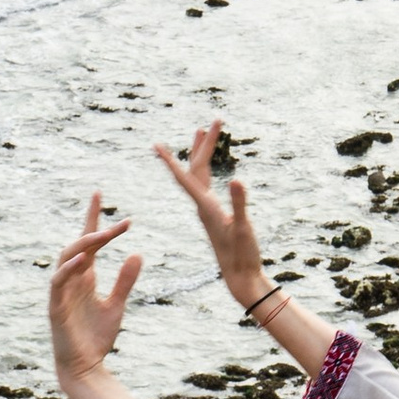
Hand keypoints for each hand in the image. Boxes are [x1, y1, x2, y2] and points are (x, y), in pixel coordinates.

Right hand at [49, 194, 142, 381]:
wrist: (85, 368)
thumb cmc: (97, 338)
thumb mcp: (117, 305)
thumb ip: (125, 280)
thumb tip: (138, 253)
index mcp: (84, 278)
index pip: (87, 242)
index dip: (92, 218)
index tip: (99, 194)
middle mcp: (71, 281)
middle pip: (78, 246)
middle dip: (95, 230)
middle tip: (121, 224)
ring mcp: (62, 293)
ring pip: (66, 260)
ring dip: (84, 246)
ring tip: (104, 235)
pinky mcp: (56, 308)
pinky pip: (58, 283)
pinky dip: (69, 270)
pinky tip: (84, 260)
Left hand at [153, 118, 267, 306]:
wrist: (240, 277)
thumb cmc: (242, 255)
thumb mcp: (243, 228)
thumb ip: (239, 204)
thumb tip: (237, 178)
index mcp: (206, 207)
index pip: (185, 178)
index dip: (170, 160)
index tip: (155, 144)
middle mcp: (203, 206)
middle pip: (196, 169)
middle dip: (203, 144)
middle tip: (214, 121)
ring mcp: (208, 210)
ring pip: (199, 176)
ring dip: (202, 153)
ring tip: (203, 134)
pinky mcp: (215, 215)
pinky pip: (205, 185)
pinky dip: (206, 169)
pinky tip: (209, 169)